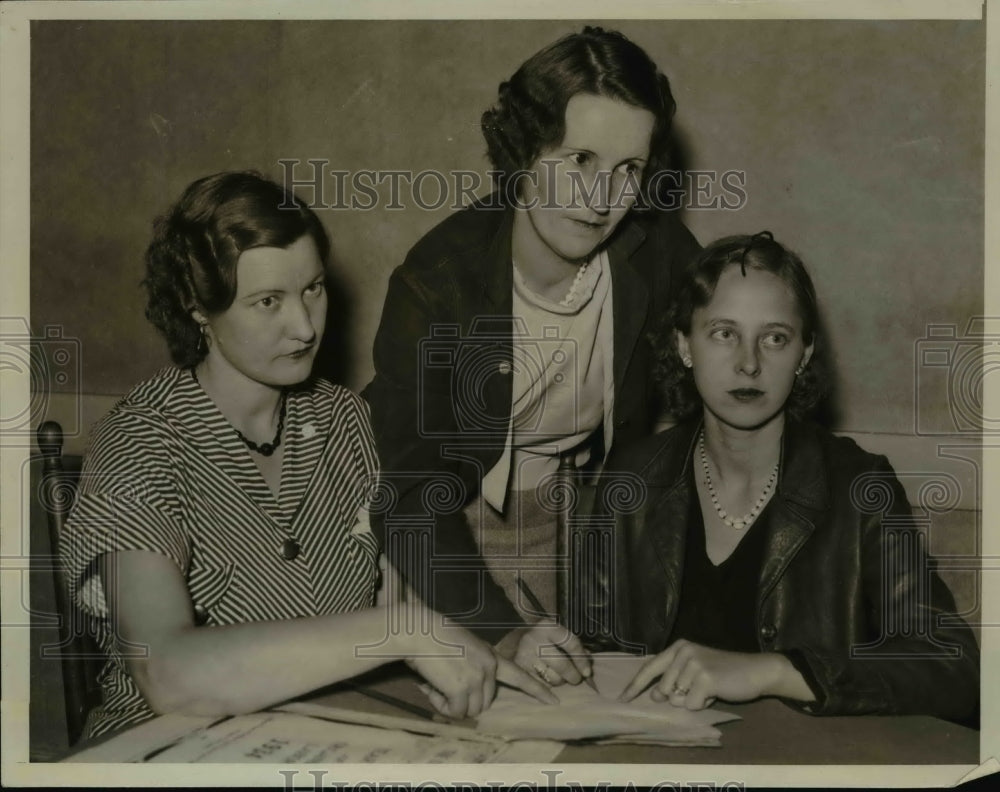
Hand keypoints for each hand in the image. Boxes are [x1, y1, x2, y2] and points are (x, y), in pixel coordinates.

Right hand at [406, 622, 556, 718]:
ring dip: (452, 706)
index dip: (537, 689)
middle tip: (442, 689)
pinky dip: (442, 707)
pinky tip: (431, 690)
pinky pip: (456, 713)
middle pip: (485, 702)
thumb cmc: (434, 636)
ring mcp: (476, 679)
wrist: (420, 630)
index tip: (554, 700)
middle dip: (465, 702)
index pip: (519, 675)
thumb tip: (466, 691)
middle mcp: (488, 668)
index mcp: (490, 656)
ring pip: (471, 710)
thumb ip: (473, 664)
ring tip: (435, 687)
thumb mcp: (463, 646)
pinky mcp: (461, 688)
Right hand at [505, 623, 593, 686]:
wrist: (504, 639)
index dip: (582, 659)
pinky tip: (551, 694)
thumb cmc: (537, 637)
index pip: (570, 643)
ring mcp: (524, 656)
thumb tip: (587, 664)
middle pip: (562, 664)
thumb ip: (571, 646)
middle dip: (573, 675)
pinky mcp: (517, 672)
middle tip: (576, 679)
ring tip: (558, 677)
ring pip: (552, 678)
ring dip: (560, 681)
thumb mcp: (553, 633)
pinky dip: (548, 690)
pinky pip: (540, 688)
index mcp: (546, 627)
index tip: (587, 672)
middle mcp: (534, 639)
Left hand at [618, 639, 786, 709]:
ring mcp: (694, 664)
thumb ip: (674, 679)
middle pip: (663, 690)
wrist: (755, 671)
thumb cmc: (723, 673)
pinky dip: (704, 704)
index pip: (650, 668)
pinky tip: (716, 692)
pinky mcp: (705, 677)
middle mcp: (683, 652)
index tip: (622, 699)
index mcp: (678, 648)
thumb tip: (655, 696)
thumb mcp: (695, 670)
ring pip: (677, 700)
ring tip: (709, 689)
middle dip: (678, 697)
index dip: (635, 685)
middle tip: (700, 687)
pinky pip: (692, 705)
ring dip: (693, 701)